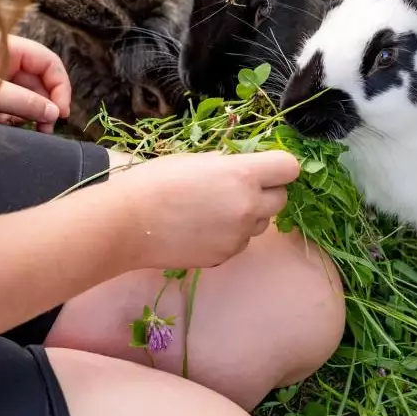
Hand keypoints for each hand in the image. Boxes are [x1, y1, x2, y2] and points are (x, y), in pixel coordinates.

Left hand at [0, 31, 71, 133]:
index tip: (61, 112)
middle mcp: (3, 59)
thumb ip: (25, 103)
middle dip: (46, 103)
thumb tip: (55, 113)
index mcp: (7, 47)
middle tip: (48, 129)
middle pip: (39, 80)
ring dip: (31, 113)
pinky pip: (10, 104)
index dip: (60, 86)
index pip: (48, 62)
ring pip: (26, 94)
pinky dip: (13, 116)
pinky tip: (6, 125)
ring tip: (26, 128)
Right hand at [109, 150, 301, 269]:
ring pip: (261, 224)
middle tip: (239, 189)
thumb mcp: (195, 159)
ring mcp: (238, 235)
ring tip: (214, 211)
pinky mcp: (225, 256)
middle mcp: (247, 206)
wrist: (128, 223)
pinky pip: (240, 242)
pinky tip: (202, 229)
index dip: (279, 167)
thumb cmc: (155, 182)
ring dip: (248, 216)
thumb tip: (242, 167)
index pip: (289, 168)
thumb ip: (226, 164)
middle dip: (267, 193)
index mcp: (241, 174)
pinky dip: (230, 236)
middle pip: (282, 199)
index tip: (266, 168)